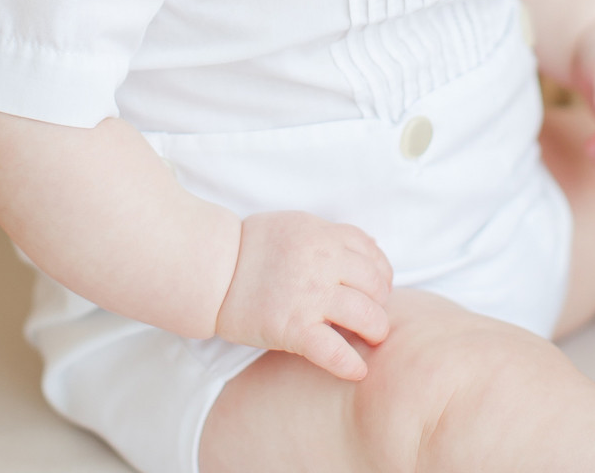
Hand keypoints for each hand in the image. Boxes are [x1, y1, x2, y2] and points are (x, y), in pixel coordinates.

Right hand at [214, 211, 392, 380]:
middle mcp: (323, 261)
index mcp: (323, 235)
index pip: (373, 255)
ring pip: (367, 316)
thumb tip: (372, 249)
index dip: (382, 276)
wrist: (212, 269)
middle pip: (376, 286)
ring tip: (368, 340)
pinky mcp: (293, 327)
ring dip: (375, 331)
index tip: (376, 291)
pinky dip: (351, 365)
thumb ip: (333, 235)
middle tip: (371, 318)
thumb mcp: (297, 225)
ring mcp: (310, 294)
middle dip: (379, 304)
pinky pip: (335, 352)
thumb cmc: (251, 246)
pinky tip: (357, 370)